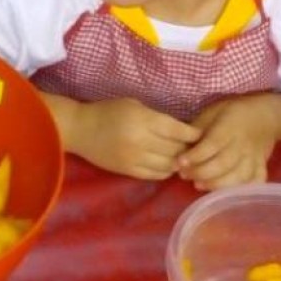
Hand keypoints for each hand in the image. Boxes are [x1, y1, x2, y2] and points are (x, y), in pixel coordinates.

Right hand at [59, 97, 201, 180]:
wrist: (79, 129)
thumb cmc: (107, 111)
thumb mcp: (134, 106)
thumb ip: (157, 117)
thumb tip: (181, 129)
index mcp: (143, 121)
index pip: (179, 131)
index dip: (193, 134)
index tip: (201, 134)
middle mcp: (141, 141)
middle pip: (177, 150)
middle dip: (189, 149)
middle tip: (195, 147)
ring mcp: (135, 159)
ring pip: (169, 165)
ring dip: (179, 162)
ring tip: (182, 157)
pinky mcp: (128, 171)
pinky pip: (156, 175)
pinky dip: (166, 171)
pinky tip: (167, 164)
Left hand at [175, 96, 277, 190]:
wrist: (264, 116)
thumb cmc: (230, 113)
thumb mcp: (210, 113)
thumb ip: (196, 130)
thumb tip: (180, 148)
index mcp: (229, 127)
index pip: (212, 144)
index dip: (196, 155)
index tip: (180, 162)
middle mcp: (243, 144)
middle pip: (224, 163)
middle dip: (201, 172)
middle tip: (185, 175)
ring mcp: (255, 157)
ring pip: (239, 176)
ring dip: (217, 184)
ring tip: (199, 184)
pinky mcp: (262, 166)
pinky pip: (255, 181)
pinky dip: (240, 189)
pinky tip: (224, 192)